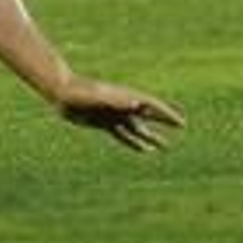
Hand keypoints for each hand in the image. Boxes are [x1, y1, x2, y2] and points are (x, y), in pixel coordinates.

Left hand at [56, 75, 184, 152]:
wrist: (60, 91)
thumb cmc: (78, 92)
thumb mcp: (98, 96)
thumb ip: (116, 100)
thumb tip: (138, 103)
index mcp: (122, 97)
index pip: (150, 105)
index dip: (166, 113)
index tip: (181, 122)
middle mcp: (120, 106)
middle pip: (147, 114)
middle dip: (164, 120)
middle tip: (182, 125)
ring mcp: (112, 114)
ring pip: (137, 128)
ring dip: (151, 137)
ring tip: (166, 146)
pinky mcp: (103, 122)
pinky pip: (123, 135)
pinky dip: (134, 143)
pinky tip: (144, 150)